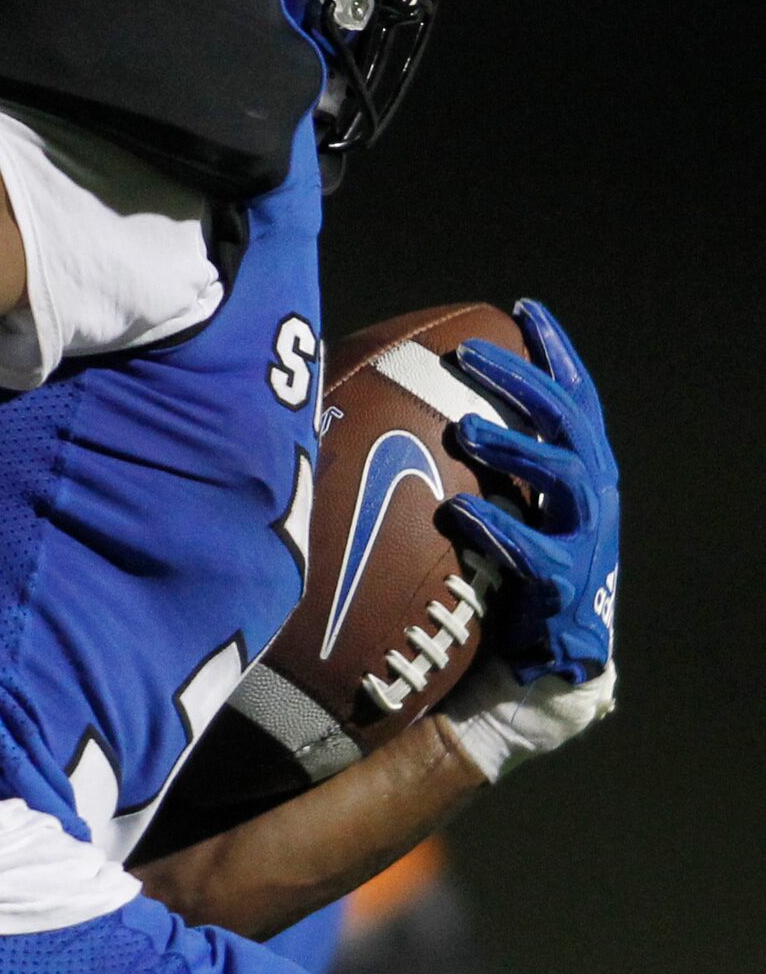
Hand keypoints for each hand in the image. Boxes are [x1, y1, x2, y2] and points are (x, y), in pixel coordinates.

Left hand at [441, 300, 618, 684]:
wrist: (540, 664)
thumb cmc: (508, 569)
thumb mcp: (498, 504)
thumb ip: (469, 460)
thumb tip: (381, 404)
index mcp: (580, 470)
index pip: (575, 396)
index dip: (555, 351)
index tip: (523, 308)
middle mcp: (592, 496)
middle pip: (570, 420)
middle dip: (524, 382)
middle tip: (470, 355)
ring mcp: (587, 540)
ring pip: (568, 475)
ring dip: (517, 446)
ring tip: (466, 427)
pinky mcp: (566, 588)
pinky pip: (534, 553)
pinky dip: (497, 527)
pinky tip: (459, 510)